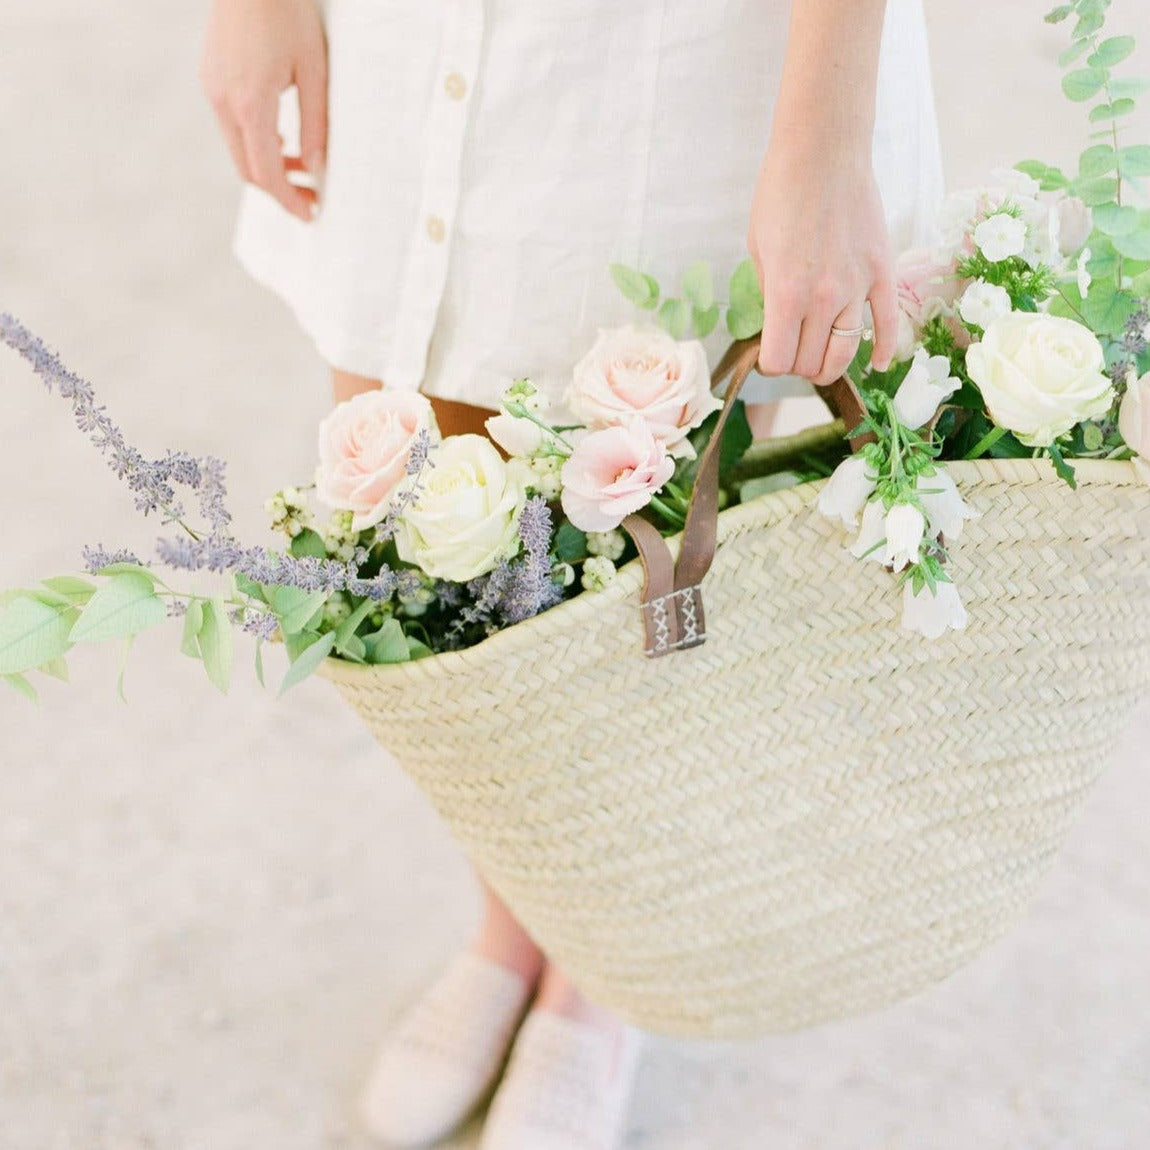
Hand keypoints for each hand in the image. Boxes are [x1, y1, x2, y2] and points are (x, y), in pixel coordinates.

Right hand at [200, 0, 327, 221]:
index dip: (289, 200)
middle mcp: (223, 100)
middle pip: (247, 168)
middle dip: (280, 190)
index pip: (266, 172)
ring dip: (269, 166)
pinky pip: (232, 126)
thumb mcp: (315, 69)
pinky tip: (282, 140)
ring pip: (238, 149)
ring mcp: (212, 88)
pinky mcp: (210, 78)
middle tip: (311, 197)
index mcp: (250, 102)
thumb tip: (318, 167)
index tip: (310, 215)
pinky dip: (256, 142)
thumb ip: (317, 123)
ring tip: (304, 168)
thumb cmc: (287, 11)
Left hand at [747, 139, 896, 385]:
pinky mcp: (882, 272)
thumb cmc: (781, 195)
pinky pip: (888, 324)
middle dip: (797, 365)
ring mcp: (857, 287)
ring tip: (820, 362)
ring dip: (829, 366)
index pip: (778, 361)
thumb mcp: (757, 249)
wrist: (824, 152)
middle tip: (792, 351)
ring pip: (845, 353)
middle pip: (811, 362)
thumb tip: (778, 323)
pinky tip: (875, 365)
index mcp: (785, 293)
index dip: (769, 364)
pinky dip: (882, 350)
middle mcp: (823, 298)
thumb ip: (768, 292)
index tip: (768, 354)